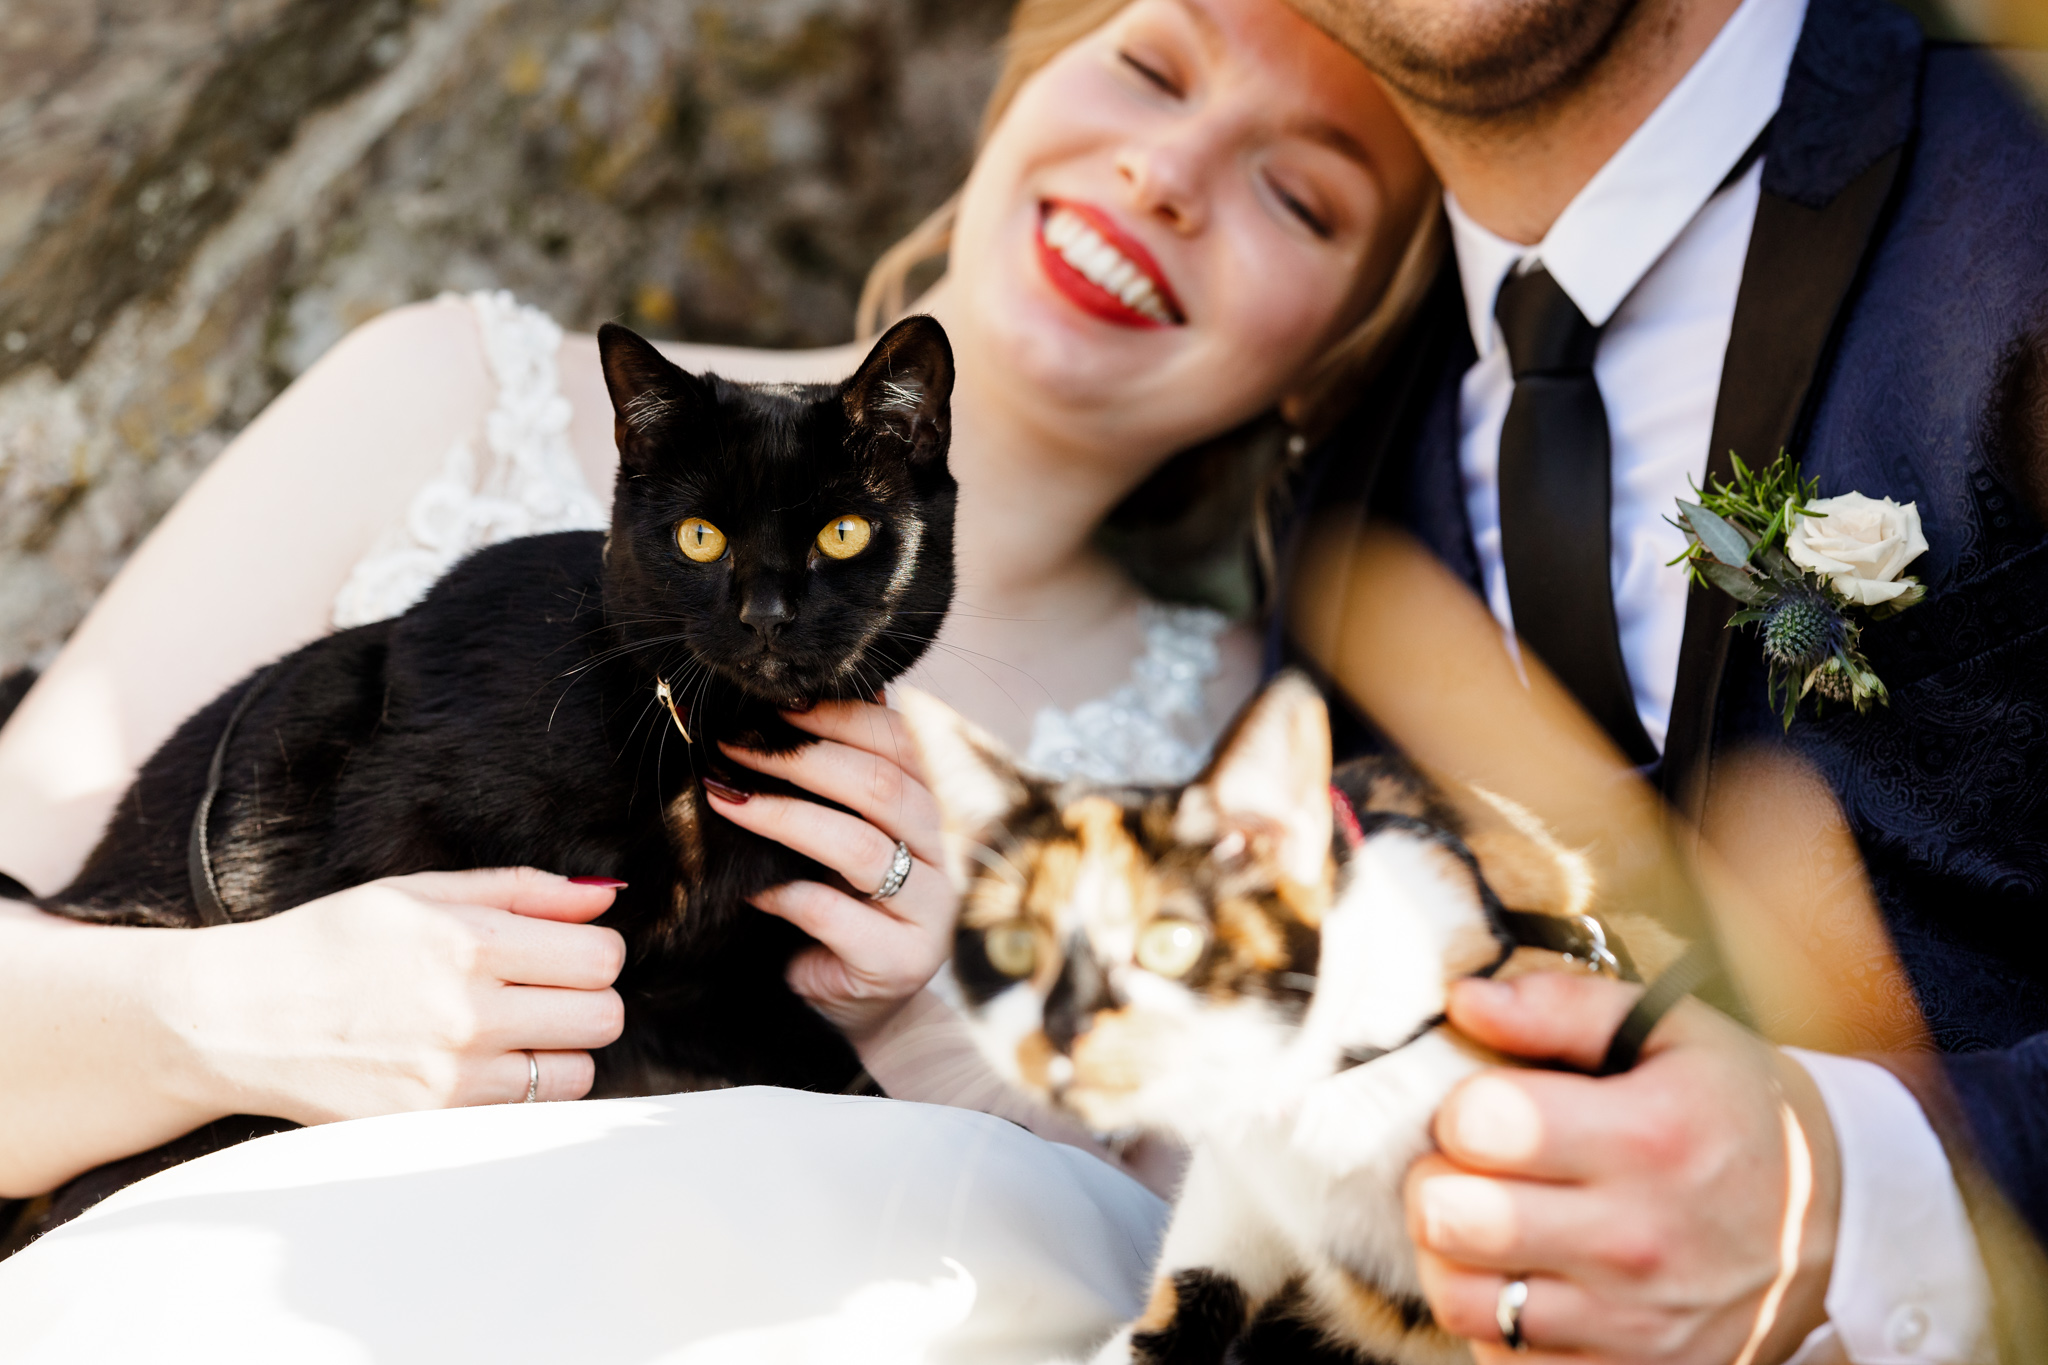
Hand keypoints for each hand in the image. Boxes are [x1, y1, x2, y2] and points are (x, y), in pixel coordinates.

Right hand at [168, 867, 625, 1122]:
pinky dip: (522, 1091)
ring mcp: (451, 1080)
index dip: (594, 951)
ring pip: (577, 1074)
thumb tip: (605, 897)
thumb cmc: (331, 944)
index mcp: (468, 943)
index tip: (565, 952)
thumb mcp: (420, 891)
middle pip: (603, 1018)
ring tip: (511, 1032)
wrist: (236, 1020)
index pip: (600, 958)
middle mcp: (467, 1015)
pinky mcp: (433, 1128)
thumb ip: (522, 890)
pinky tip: (482, 1066)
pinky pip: (527, 1114)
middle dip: (587, 1000)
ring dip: (560, 1051)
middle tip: (544, 992)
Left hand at [706, 700, 954, 1040]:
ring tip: (726, 799)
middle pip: (883, 787)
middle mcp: (948, 856)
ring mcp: (933, 912)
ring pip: (860, 846)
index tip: (775, 708)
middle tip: (735, 747)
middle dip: (801, 758)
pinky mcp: (903, 962)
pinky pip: (833, 912)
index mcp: (938, 810)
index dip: (840, 718)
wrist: (849, 1007)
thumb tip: (800, 696)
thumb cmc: (841, 909)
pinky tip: (748, 886)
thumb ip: (840, 778)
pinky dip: (782, 892)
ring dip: (783, 815)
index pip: (903, 743)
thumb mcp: (844, 835)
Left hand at [1406, 972, 1839, 1364]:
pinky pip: (1499, 1356)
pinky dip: (1493, 1317)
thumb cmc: (1728, 1113)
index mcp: (1651, 1138)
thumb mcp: (1671, 1032)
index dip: (1462, 1105)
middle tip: (1469, 1166)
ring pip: (1460, 1297)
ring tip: (1482, 1219)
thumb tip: (1465, 1000)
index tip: (1488, 1107)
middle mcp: (1640, 1240)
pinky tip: (1522, 1273)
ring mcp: (1633, 1324)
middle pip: (1452, 1216)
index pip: (1481, 1123)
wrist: (1827, 1224)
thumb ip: (1561, 1007)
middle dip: (1437, 1178)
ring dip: (1451, 1254)